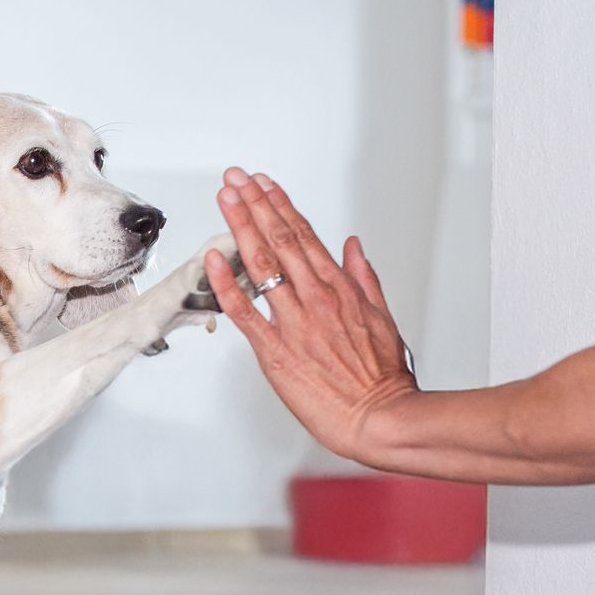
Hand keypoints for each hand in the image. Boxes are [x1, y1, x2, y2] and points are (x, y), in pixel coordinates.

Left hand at [204, 168, 419, 463]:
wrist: (381, 416)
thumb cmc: (382, 376)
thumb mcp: (383, 317)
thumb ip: (365, 277)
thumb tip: (353, 245)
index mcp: (340, 288)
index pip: (305, 235)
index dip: (280, 206)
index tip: (264, 184)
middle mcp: (317, 297)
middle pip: (281, 239)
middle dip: (255, 204)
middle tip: (235, 177)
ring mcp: (295, 321)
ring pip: (263, 264)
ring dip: (242, 227)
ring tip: (226, 198)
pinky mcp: (277, 351)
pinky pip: (245, 311)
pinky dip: (226, 283)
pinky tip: (211, 258)